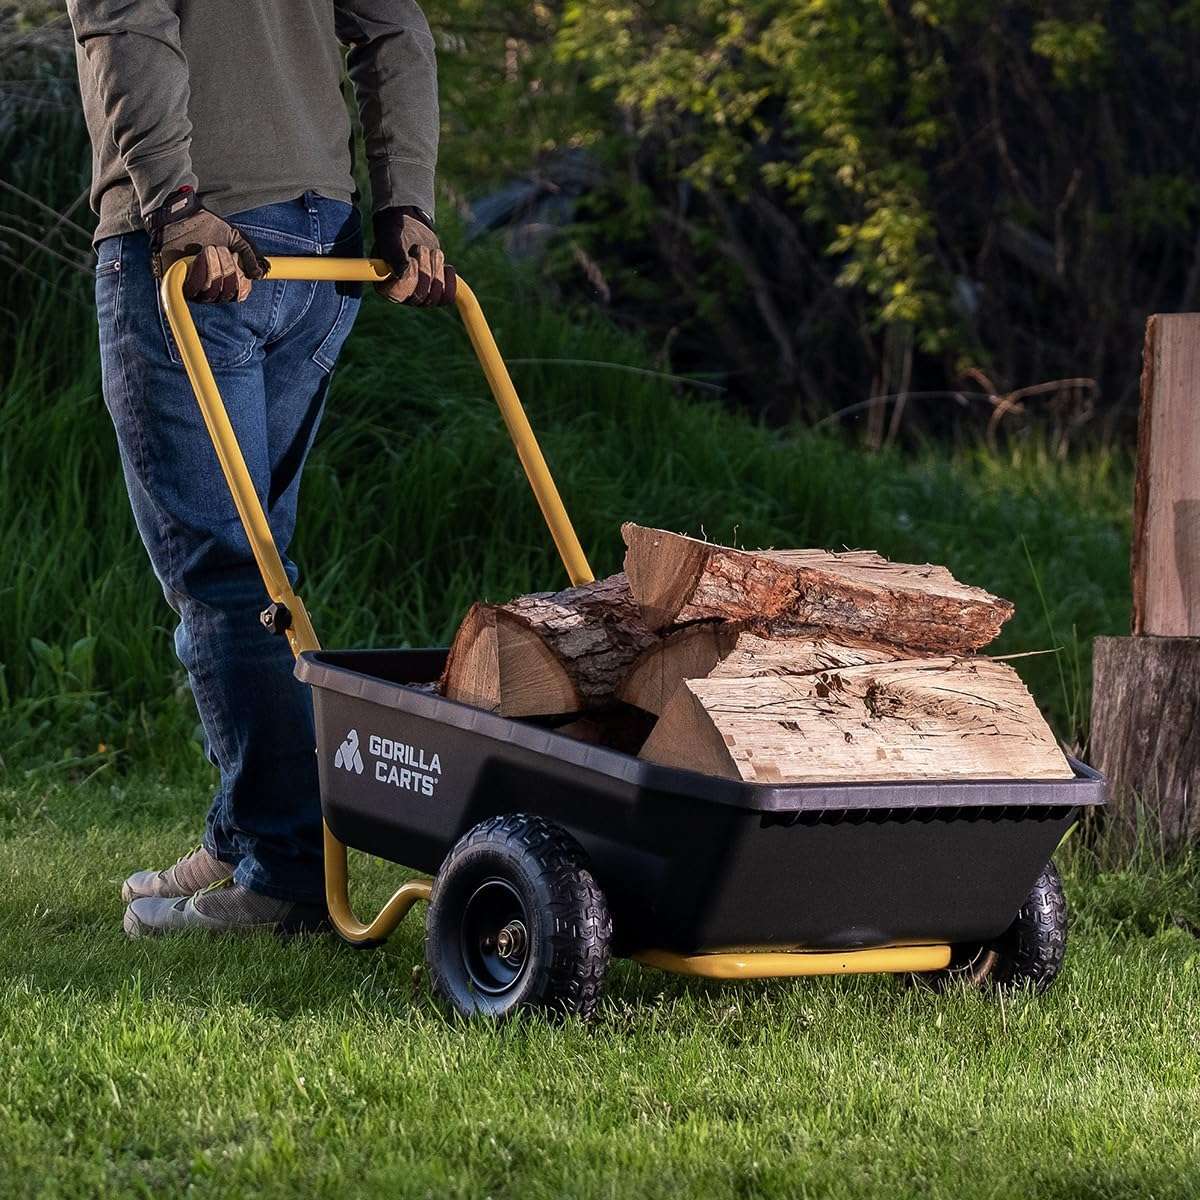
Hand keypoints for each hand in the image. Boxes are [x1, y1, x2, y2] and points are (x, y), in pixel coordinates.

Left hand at [147, 186, 267, 302]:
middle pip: (226, 294)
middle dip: (228, 270)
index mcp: (225, 280)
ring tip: (209, 249)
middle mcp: (210, 288)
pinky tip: (199, 256)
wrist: (184, 216)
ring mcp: (193, 287)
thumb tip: (258, 275)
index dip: (242, 283)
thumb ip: (250, 256)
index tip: (240, 265)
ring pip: (211, 291)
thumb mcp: (236, 240)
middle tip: (222, 250)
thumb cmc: (208, 228)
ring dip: (214, 268)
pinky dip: (200, 271)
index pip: (238, 295)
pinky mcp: (177, 282)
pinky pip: (193, 288)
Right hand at [372, 206, 456, 305]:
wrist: (413, 227)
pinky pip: (448, 296)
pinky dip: (449, 279)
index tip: (411, 258)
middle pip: (420, 296)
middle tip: (422, 248)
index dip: (409, 277)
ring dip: (437, 270)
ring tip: (433, 252)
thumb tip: (403, 272)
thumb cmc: (396, 232)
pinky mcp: (435, 293)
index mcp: (384, 286)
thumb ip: (394, 253)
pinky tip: (446, 266)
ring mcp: (419, 296)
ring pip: (435, 296)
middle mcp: (401, 296)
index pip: (398, 294)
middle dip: (425, 270)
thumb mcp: (392, 237)